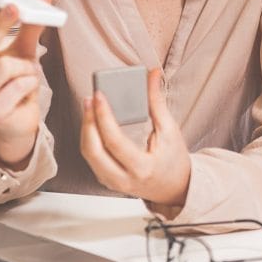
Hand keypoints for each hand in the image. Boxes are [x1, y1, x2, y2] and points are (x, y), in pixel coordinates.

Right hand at [0, 0, 47, 168]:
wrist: (19, 119)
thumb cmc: (16, 82)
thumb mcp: (23, 50)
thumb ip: (31, 26)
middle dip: (0, 25)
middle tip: (17, 8)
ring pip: (6, 66)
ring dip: (26, 67)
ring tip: (25, 76)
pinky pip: (19, 85)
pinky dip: (30, 84)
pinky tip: (25, 92)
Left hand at [80, 68, 191, 206]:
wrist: (175, 187)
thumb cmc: (174, 159)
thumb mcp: (170, 130)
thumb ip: (157, 102)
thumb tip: (152, 74)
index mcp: (142, 168)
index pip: (114, 141)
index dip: (104, 116)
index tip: (99, 95)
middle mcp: (123, 178)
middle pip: (94, 150)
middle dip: (88, 122)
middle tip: (90, 99)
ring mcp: (112, 182)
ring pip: (88, 155)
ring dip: (86, 128)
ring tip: (89, 106)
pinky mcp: (107, 180)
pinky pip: (91, 158)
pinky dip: (90, 138)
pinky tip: (93, 122)